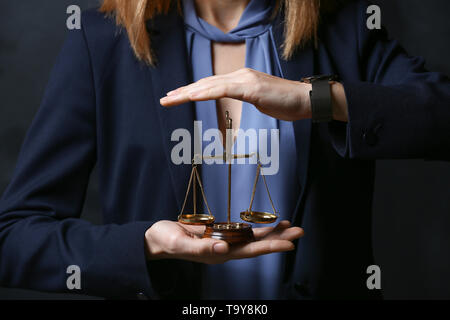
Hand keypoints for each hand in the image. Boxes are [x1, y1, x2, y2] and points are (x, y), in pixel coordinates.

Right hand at [145, 220, 303, 263]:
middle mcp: (225, 250)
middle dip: (279, 239)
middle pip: (258, 245)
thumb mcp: (179, 243)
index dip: (270, 247)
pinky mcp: (220, 234)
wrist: (157, 239)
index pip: (250, 252)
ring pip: (254, 238)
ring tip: (291, 226)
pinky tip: (269, 224)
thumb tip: (223, 249)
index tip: (289, 244)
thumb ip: (200, 247)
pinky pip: (244, 231)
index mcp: (218, 254)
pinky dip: (258, 227)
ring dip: (273, 233)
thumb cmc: (165, 241)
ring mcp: (224, 242)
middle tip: (300, 231)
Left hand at [160, 68, 311, 120]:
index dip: (191, 90)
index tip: (175, 97)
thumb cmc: (285, 103)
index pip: (210, 84)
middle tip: (164, 99)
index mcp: (240, 79)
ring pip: (210, 85)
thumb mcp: (260, 100)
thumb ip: (246, 97)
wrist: (306, 100)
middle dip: (183, 92)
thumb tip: (237, 100)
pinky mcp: (251, 87)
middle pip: (205, 83)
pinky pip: (224, 90)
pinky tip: (192, 97)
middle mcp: (240, 75)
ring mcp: (245, 80)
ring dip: (188, 93)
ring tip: (170, 99)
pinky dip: (206, 93)